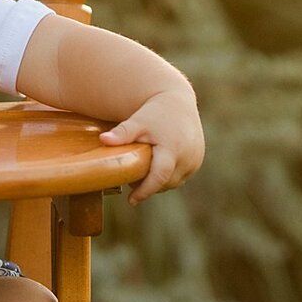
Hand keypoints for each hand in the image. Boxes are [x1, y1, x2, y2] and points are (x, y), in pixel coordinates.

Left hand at [98, 88, 203, 205]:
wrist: (177, 100)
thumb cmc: (154, 111)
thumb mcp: (138, 121)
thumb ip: (122, 133)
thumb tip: (103, 140)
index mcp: (173, 149)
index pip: (159, 177)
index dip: (145, 191)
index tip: (131, 201)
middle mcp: (188, 157)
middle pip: (165, 182)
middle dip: (148, 185)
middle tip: (130, 179)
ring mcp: (195, 160)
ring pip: (173, 182)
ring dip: (159, 183)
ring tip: (142, 172)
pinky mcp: (197, 161)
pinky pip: (180, 176)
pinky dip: (168, 176)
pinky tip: (155, 168)